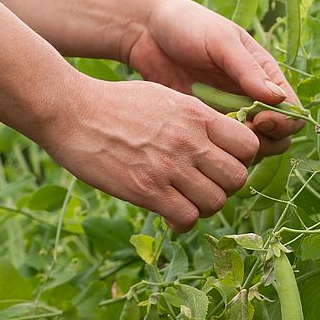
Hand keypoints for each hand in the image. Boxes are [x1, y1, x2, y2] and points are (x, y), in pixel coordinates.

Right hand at [42, 77, 259, 231]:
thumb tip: (218, 141)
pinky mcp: (146, 190)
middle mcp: (190, 141)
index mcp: (198, 115)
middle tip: (205, 187)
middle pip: (238, 178)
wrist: (71, 111)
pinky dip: (182, 221)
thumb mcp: (166, 98)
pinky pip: (186, 218)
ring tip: (186, 200)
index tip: (223, 163)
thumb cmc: (116, 104)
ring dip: (204, 207)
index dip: (242, 160)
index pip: (249, 146)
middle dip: (226, 187)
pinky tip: (169, 213)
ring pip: (215, 203)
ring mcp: (169, 166)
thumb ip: (196, 120)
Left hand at [126, 0, 304, 155]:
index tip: (260, 120)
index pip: (291, 108)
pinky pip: (222, 145)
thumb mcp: (220, 41)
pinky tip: (203, 140)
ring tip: (220, 137)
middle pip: (278, 134)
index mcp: (264, 73)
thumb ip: (248, 70)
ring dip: (243, 149)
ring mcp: (229, 112)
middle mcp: (251, 96)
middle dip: (266, 140)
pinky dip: (220, 150)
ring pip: (252, 145)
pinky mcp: (205, 123)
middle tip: (240, 133)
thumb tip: (278, 98)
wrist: (145, 30)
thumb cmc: (187, 24)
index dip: (283, 121)